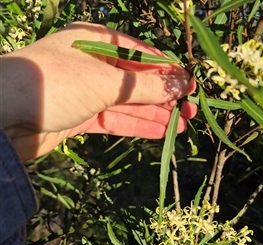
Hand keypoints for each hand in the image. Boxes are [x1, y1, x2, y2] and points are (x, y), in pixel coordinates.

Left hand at [1, 22, 196, 161]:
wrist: (1, 119)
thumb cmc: (53, 84)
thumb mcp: (106, 81)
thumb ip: (146, 85)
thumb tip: (183, 84)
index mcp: (97, 42)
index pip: (142, 55)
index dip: (168, 71)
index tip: (190, 85)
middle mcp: (92, 65)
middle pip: (137, 81)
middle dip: (164, 97)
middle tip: (191, 111)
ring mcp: (86, 93)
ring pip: (128, 104)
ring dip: (155, 114)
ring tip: (182, 125)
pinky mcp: (81, 117)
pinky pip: (115, 120)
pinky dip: (137, 126)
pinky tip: (160, 132)